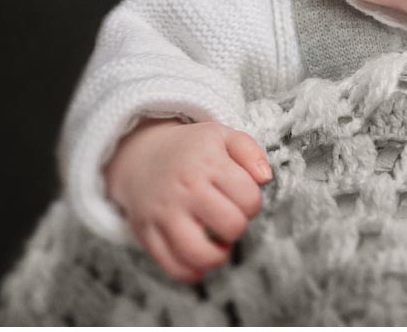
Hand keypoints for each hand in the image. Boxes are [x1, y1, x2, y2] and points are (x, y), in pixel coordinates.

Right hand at [104, 118, 271, 283]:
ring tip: (218, 244)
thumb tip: (265, 179)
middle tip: (229, 217)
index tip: (241, 198)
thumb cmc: (191, 149)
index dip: (253, 204)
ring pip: (201, 254)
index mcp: (208, 164)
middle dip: (238, 227)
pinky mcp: (146, 234)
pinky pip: (174, 267)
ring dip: (219, 255)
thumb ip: (251, 152)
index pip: (249, 199)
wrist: (141, 155)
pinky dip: (193, 271)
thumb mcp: (222, 135)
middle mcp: (185, 190)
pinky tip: (199, 257)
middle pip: (232, 227)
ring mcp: (164, 214)